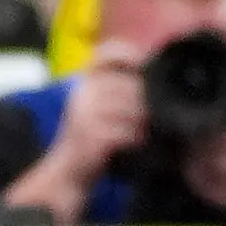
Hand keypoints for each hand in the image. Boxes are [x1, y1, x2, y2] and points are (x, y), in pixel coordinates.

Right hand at [10, 51, 143, 221]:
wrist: (67, 172)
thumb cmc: (90, 139)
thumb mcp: (98, 109)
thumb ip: (117, 91)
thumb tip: (153, 79)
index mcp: (84, 82)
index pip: (105, 54)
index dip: (128, 53)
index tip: (145, 63)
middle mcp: (81, 92)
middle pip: (129, 85)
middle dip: (148, 101)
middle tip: (158, 114)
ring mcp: (84, 113)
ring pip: (131, 108)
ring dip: (145, 122)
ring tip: (150, 131)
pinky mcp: (90, 135)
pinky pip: (125, 131)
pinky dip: (137, 138)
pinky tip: (139, 143)